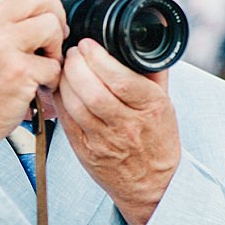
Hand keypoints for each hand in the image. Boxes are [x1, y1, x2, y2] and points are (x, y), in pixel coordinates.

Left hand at [53, 38, 179, 224]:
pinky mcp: (85, 151)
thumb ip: (152, 71)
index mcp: (152, 108)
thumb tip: (140, 39)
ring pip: (76, 105)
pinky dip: (58, 99)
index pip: (120, 79)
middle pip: (93, 90)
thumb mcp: (165, 102)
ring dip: (64, 80)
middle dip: (76, 65)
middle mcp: (128, 125)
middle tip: (72, 52)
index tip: (87, 44)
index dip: (98, 58)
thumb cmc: (158, 140)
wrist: (152, 184)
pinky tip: (59, 87)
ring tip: (64, 66)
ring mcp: (104, 140)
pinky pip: (66, 120)